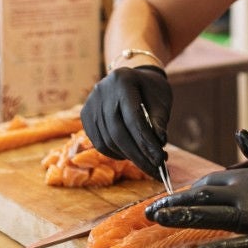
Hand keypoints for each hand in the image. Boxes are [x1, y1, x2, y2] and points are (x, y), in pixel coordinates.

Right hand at [81, 65, 171, 179]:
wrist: (132, 77)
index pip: (133, 118)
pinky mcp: (85, 115)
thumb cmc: (150, 89)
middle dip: (138, 155)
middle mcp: (102, 90)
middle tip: (154, 169)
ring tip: (145, 162)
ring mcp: (91, 103)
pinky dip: (115, 153)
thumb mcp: (161, 100)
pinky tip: (129, 155)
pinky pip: (99, 142)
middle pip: (118, 132)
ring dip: (128, 156)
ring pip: (108, 140)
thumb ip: (159, 121)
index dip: (146, 142)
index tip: (159, 160)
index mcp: (123, 80)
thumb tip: (159, 144)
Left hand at [146, 131, 247, 247]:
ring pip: (210, 216)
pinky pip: (235, 244)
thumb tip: (239, 132)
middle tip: (150, 210)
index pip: (213, 183)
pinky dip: (215, 247)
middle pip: (203, 197)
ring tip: (157, 221)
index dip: (190, 192)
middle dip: (174, 203)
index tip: (173, 199)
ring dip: (179, 218)